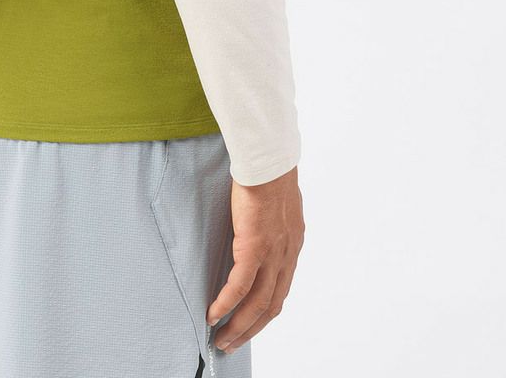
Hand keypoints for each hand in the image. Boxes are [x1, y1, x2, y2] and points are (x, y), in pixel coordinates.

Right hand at [206, 166, 304, 352]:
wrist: (268, 161)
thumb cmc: (269, 174)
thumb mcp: (278, 205)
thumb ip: (272, 224)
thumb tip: (259, 227)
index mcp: (292, 246)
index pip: (280, 289)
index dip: (264, 311)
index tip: (249, 323)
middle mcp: (287, 256)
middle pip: (271, 305)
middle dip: (251, 329)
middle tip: (232, 343)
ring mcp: (273, 255)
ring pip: (257, 304)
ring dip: (239, 326)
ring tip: (222, 340)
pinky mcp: (254, 249)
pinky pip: (240, 287)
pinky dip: (226, 304)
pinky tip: (213, 315)